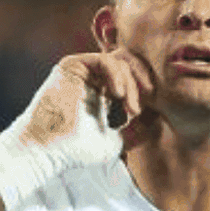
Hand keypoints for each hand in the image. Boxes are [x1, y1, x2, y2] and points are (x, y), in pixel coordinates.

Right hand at [0, 52, 155, 208]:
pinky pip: (105, 60)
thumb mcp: (118, 141)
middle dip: (143, 82)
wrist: (49, 150)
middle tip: (146, 104)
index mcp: (103, 93)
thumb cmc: (76, 150)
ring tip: (132, 108)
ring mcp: (83, 71)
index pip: (134, 78)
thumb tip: (160, 118)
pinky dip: (118, 75)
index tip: (154, 110)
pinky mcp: (73, 65)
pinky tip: (119, 95)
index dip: (147, 90)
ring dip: (133, 84)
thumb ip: (138, 129)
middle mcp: (93, 78)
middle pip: (130, 65)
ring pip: (121, 61)